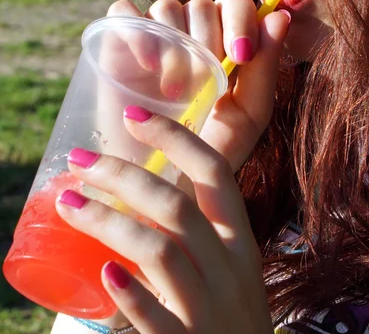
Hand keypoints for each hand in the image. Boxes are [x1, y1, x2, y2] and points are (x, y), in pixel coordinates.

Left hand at [56, 110, 274, 332]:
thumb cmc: (228, 315)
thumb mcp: (228, 266)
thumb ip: (196, 232)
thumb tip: (138, 187)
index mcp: (241, 240)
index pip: (215, 172)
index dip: (174, 137)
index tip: (133, 115)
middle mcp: (231, 269)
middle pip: (176, 206)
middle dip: (122, 175)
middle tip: (79, 161)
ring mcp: (211, 310)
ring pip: (159, 251)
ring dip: (107, 221)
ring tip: (67, 202)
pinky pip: (157, 316)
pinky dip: (130, 292)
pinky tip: (103, 272)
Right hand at [107, 0, 289, 171]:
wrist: (160, 182)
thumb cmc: (208, 150)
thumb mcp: (247, 114)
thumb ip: (266, 67)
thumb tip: (280, 16)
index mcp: (223, 40)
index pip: (234, 2)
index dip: (241, 19)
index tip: (240, 56)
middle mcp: (188, 32)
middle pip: (201, 5)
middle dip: (207, 40)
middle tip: (202, 84)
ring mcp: (152, 35)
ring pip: (166, 6)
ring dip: (175, 46)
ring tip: (175, 91)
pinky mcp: (116, 41)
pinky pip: (123, 11)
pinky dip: (137, 30)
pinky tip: (148, 65)